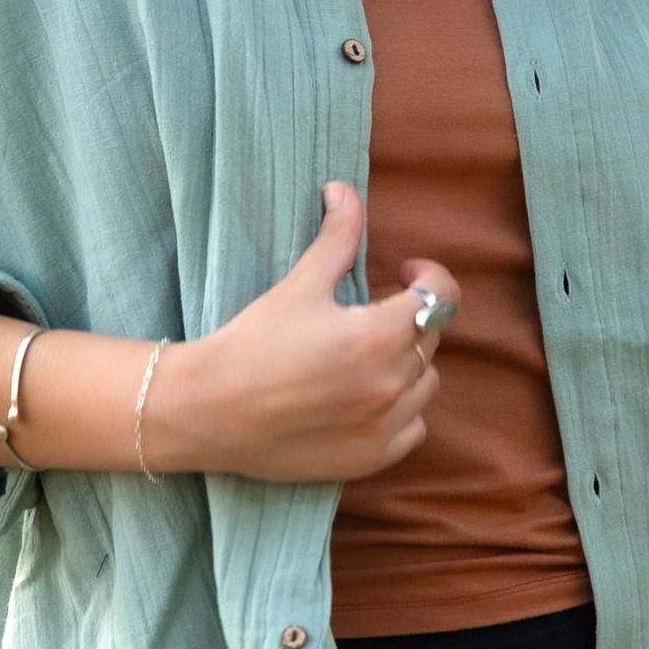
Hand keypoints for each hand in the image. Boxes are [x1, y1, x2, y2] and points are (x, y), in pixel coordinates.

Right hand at [180, 180, 461, 484]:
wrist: (207, 411)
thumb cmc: (251, 342)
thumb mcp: (299, 284)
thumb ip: (336, 237)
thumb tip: (345, 191)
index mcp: (379, 335)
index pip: (441, 297)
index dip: (428, 275)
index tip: (404, 271)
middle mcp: (391, 383)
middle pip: (431, 337)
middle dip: (410, 316)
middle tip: (370, 310)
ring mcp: (384, 426)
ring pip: (427, 382)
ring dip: (409, 362)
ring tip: (368, 353)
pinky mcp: (371, 457)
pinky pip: (414, 427)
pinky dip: (402, 409)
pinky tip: (368, 397)